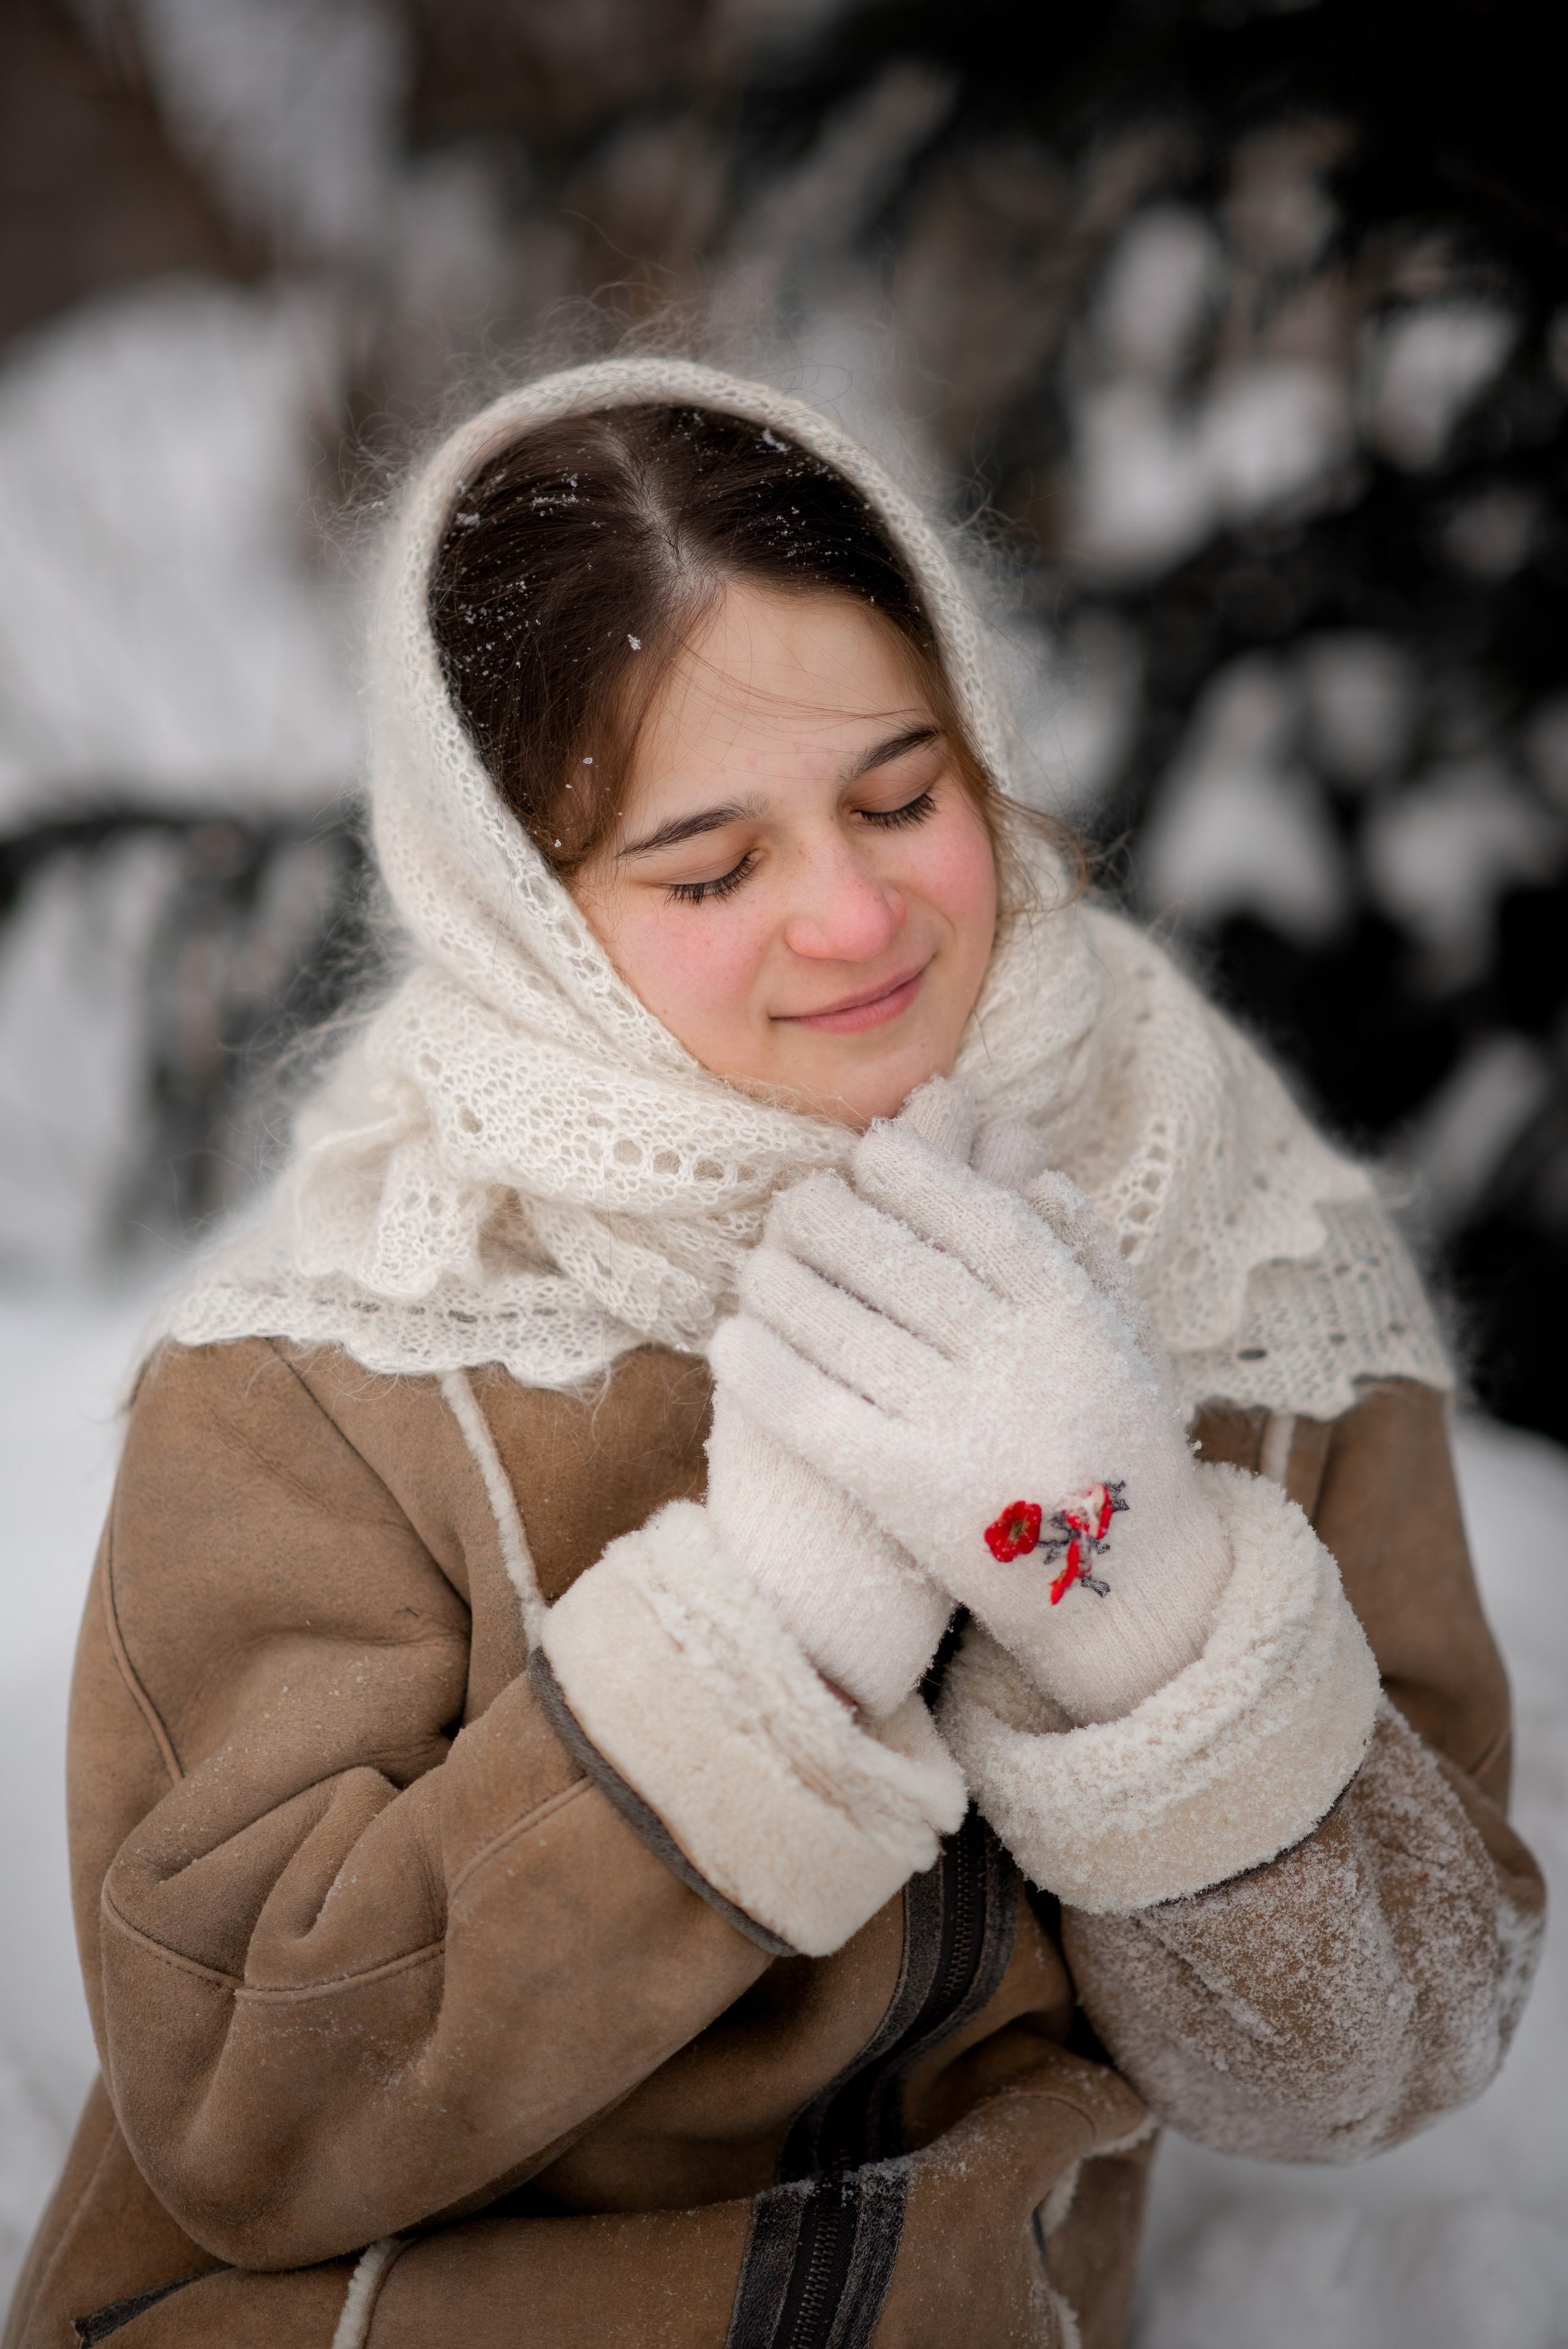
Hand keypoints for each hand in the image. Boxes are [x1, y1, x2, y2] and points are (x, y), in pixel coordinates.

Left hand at [710, 1109, 1230, 1723]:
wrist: (1137, 1603)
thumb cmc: (1126, 1458)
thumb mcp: (1138, 1350)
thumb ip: (1094, 1260)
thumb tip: (1037, 1175)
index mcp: (1077, 1320)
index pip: (982, 1220)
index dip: (922, 1176)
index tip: (875, 1149)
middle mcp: (1022, 1366)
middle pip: (904, 1266)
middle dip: (837, 1221)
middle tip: (797, 1198)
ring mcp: (967, 1431)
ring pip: (851, 1333)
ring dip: (786, 1287)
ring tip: (754, 1266)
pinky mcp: (915, 1496)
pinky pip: (822, 1418)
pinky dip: (769, 1373)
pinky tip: (728, 1344)